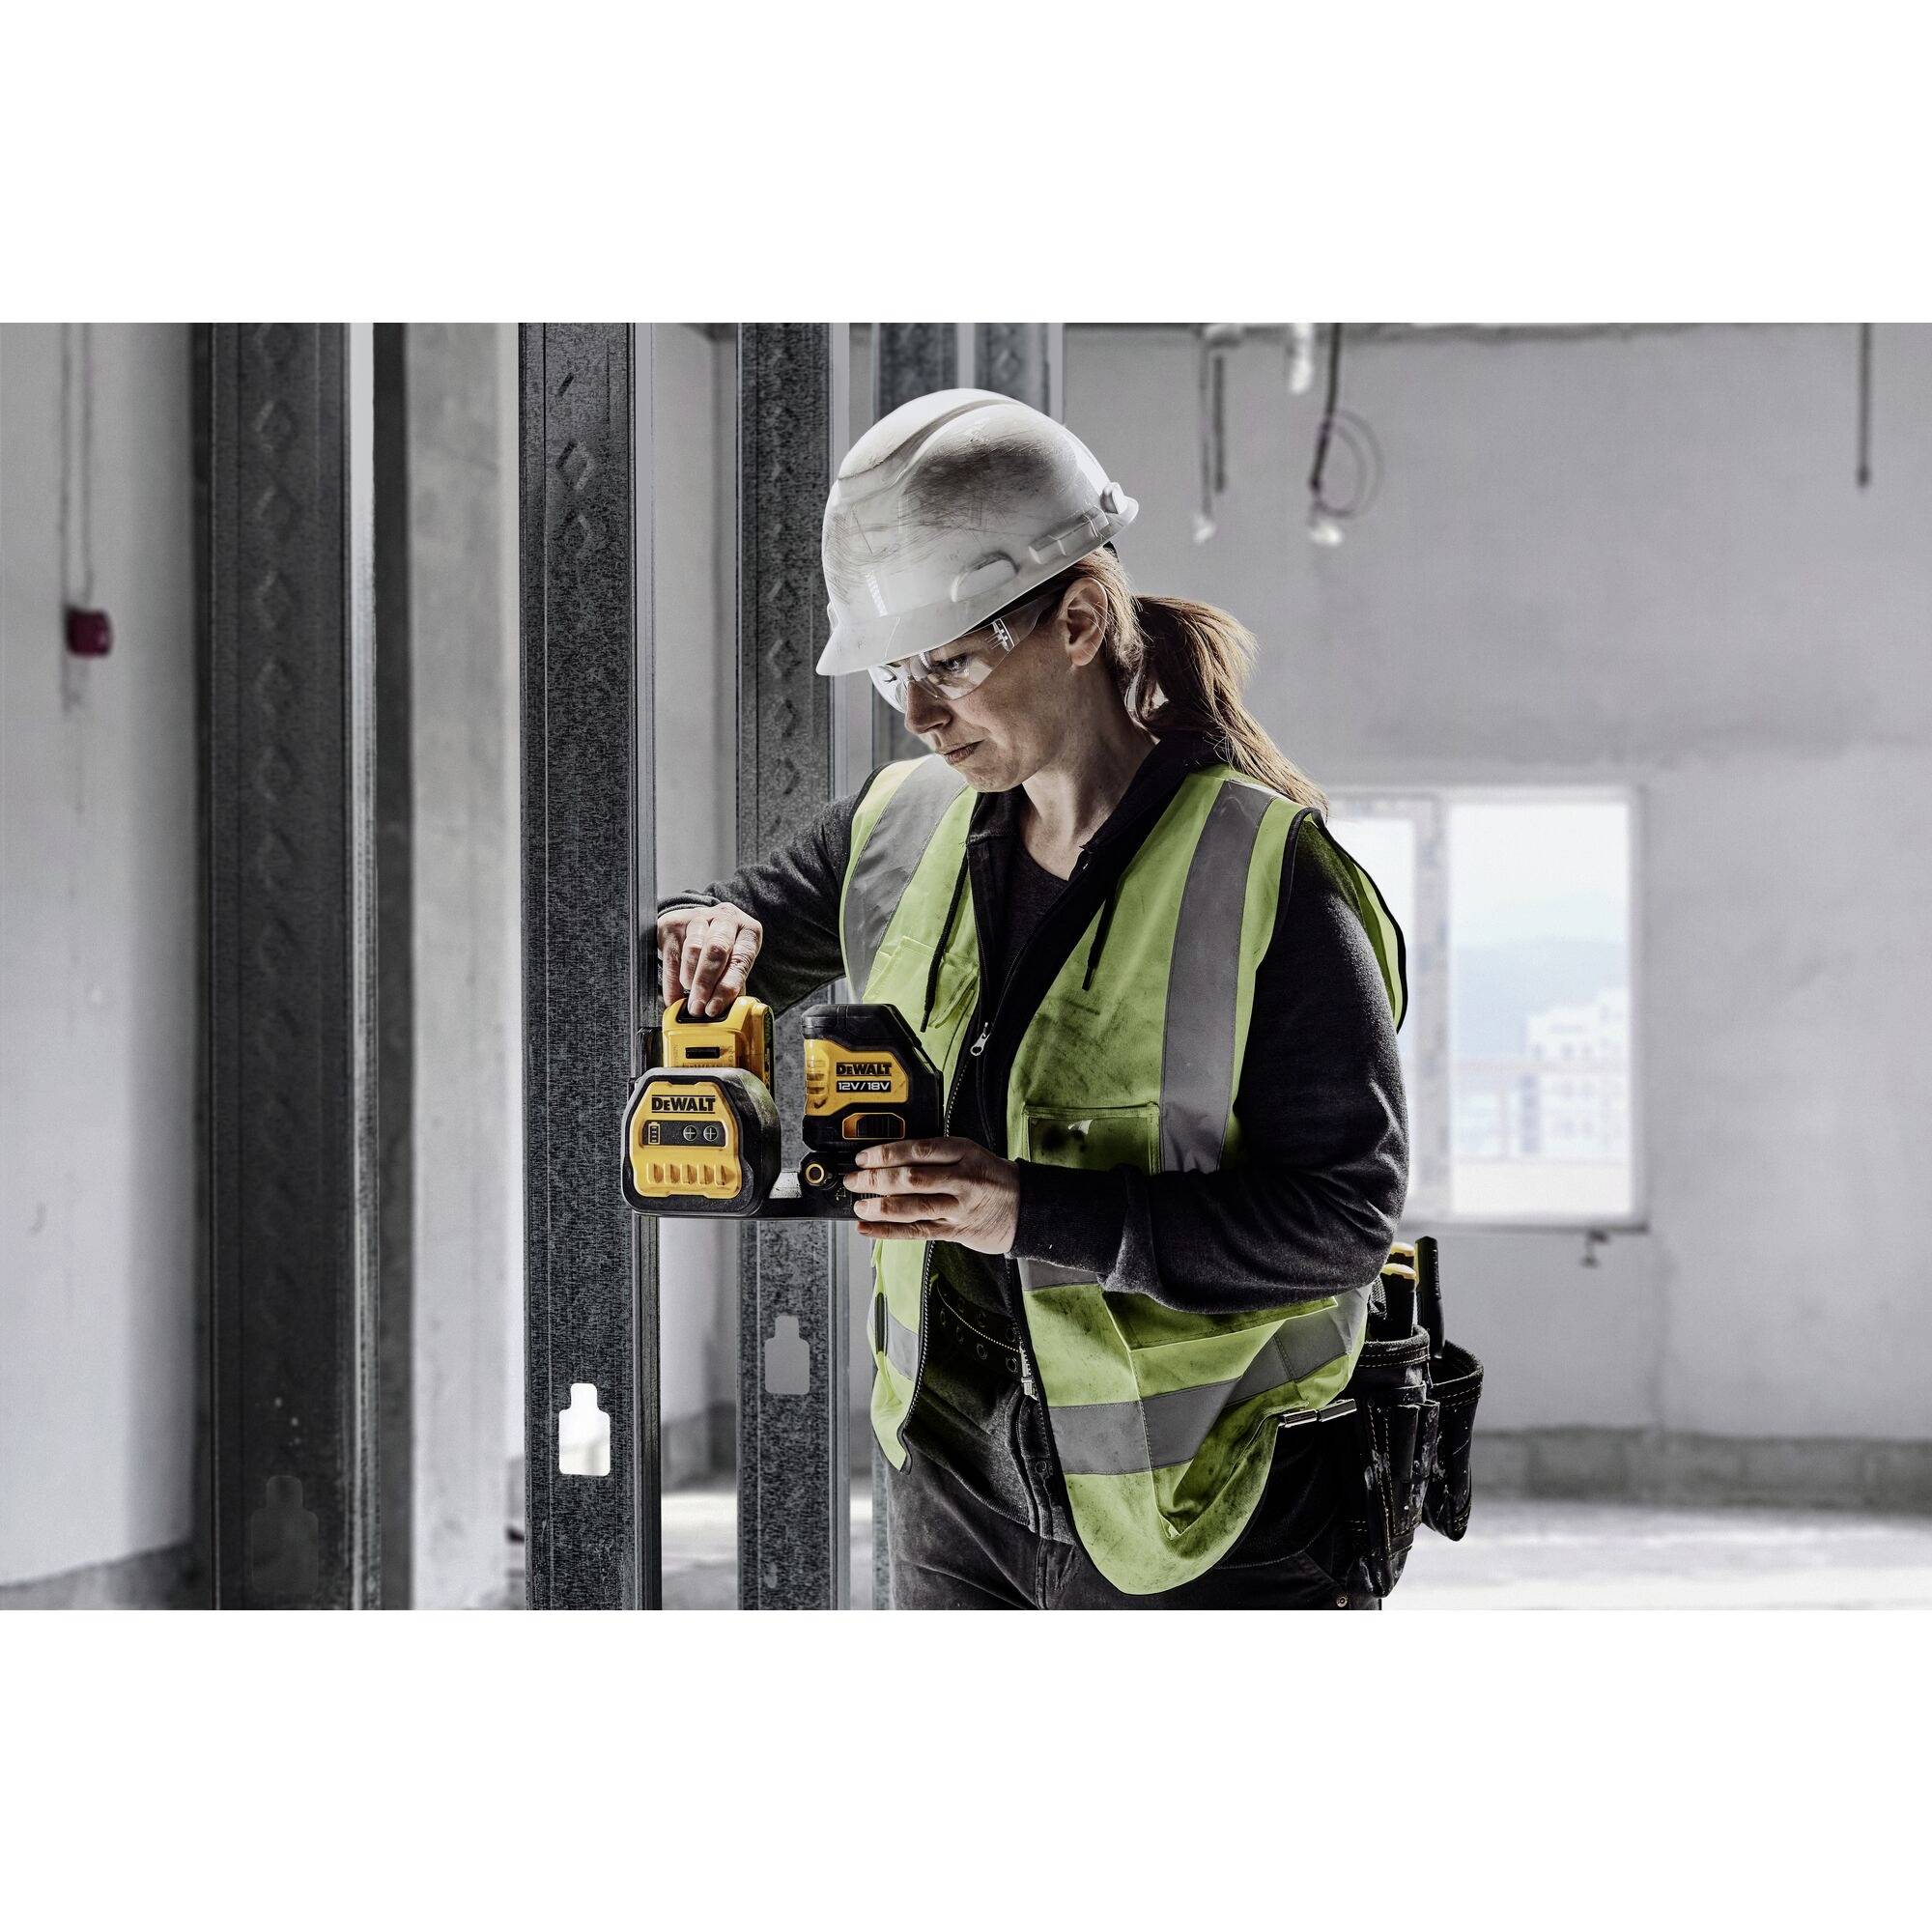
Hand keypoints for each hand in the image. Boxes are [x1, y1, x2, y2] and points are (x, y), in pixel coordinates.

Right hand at [658, 901, 761, 1016]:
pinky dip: (671, 982)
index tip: (715, 1008)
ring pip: (693, 949)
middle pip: (716, 950)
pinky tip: (673, 998)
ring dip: (690, 979)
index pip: (741, 959)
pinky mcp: (674, 923)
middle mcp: (725, 919)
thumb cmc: (723, 949)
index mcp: (748, 931)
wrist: (699, 924)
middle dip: (706, 983)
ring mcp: (699, 918)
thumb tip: (727, 1013)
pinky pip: (671, 955)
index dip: (727, 986)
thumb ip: (733, 985)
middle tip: (698, 1007)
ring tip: (689, 999)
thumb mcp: (735, 963)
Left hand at [843, 1137, 1021, 1254]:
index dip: (887, 1153)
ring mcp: (959, 1207)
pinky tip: (869, 1229)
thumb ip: (936, 1153)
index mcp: (963, 1151)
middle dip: (876, 1180)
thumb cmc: (992, 1177)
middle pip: (912, 1178)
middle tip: (853, 1180)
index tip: (864, 1157)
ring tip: (859, 1206)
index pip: (918, 1150)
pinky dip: (889, 1231)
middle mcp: (961, 1178)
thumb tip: (890, 1157)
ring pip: (913, 1207)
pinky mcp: (955, 1231)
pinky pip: (918, 1232)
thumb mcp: (970, 1153)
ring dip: (880, 1207)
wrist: (1025, 1206)